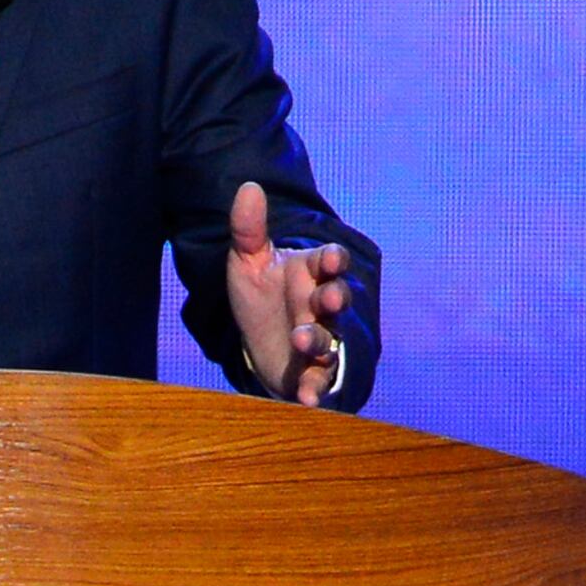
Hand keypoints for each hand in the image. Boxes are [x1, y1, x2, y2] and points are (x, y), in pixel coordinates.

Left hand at [223, 180, 351, 405]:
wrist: (257, 342)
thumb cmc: (260, 296)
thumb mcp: (247, 262)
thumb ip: (248, 229)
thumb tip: (247, 186)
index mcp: (311, 273)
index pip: (330, 262)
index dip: (332, 261)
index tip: (329, 260)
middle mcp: (321, 305)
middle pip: (338, 299)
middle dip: (336, 298)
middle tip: (330, 299)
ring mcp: (322, 339)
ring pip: (330, 339)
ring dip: (320, 340)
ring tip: (303, 339)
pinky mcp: (312, 371)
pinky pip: (320, 380)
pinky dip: (315, 389)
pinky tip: (306, 399)